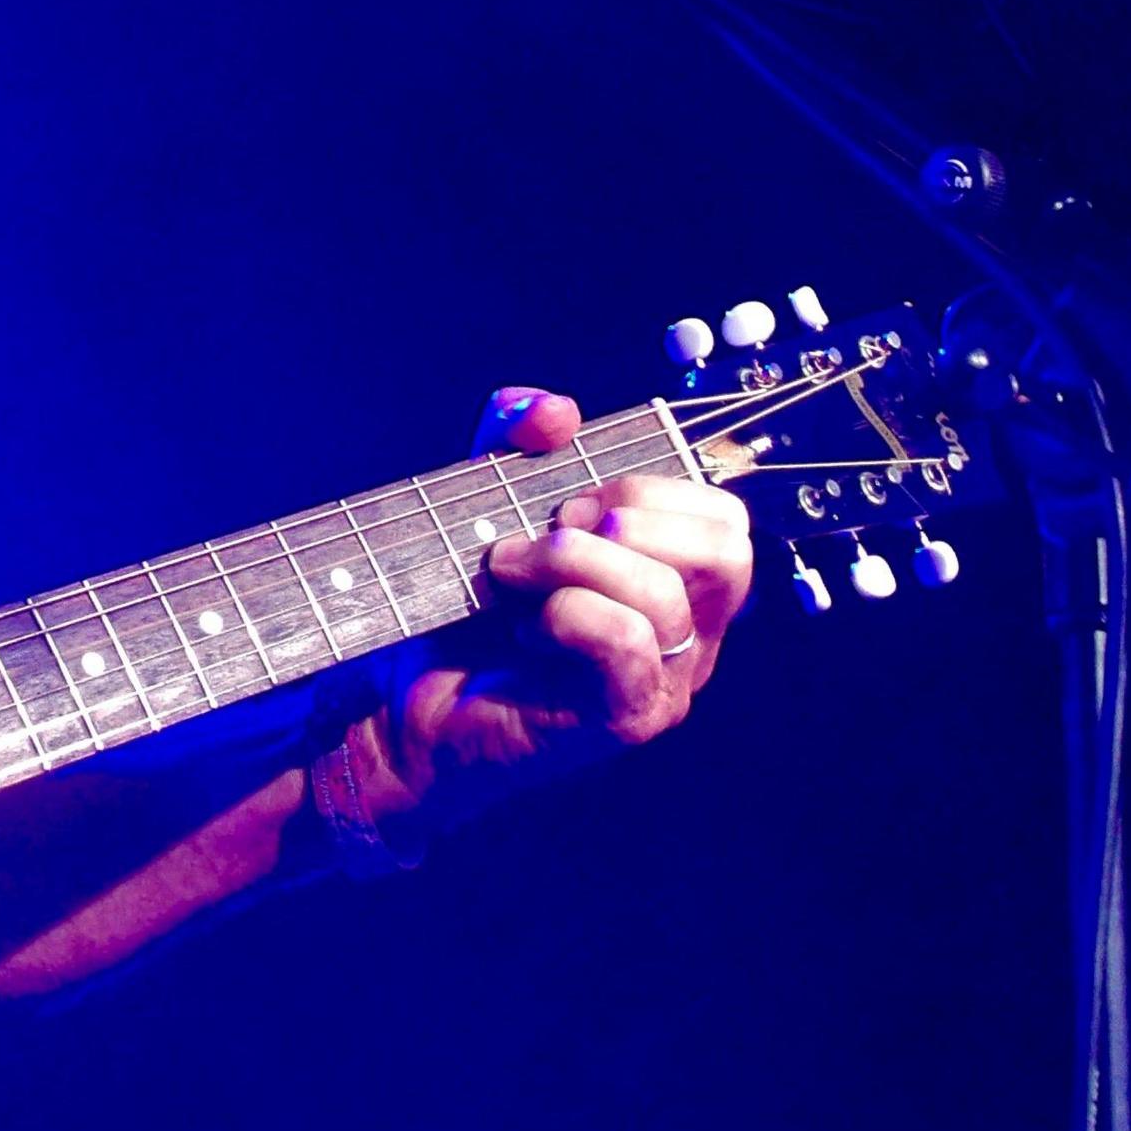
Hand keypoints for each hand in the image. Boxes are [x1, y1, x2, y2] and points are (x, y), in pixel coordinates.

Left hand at [327, 386, 755, 849]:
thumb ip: (519, 436)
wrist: (405, 703)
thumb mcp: (489, 495)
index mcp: (677, 582)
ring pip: (662, 593)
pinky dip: (565, 614)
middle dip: (629, 516)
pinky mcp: (625, 719)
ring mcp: (664, 682)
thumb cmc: (462, 609)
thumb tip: (559, 411)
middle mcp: (690, 637)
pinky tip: (524, 629)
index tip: (573, 503)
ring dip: (569, 561)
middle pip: (723, 551)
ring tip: (508, 574)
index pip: (725, 518)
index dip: (651, 489)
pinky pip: (625, 641)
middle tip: (554, 533)